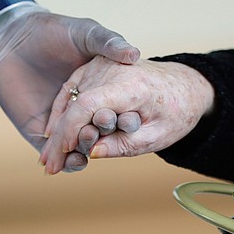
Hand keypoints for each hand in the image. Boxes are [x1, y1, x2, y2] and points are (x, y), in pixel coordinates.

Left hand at [0, 5, 139, 171]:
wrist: (12, 37)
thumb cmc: (51, 31)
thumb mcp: (86, 33)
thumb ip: (109, 43)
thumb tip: (134, 54)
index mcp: (99, 90)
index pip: (116, 112)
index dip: (126, 121)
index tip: (132, 124)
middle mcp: (83, 109)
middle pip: (99, 133)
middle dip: (104, 141)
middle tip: (105, 139)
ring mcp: (62, 122)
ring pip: (80, 147)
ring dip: (87, 154)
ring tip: (90, 153)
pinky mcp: (39, 130)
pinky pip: (57, 153)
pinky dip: (68, 163)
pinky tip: (75, 161)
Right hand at [39, 57, 214, 174]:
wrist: (185, 85)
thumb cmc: (176, 113)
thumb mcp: (158, 136)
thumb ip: (125, 145)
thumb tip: (91, 153)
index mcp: (131, 85)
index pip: (89, 105)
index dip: (71, 130)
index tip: (63, 154)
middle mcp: (112, 69)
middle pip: (75, 104)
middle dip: (59, 138)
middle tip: (49, 168)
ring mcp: (102, 64)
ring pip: (69, 99)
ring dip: (57, 129)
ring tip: (48, 160)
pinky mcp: (95, 65)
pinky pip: (72, 90)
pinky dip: (61, 112)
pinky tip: (52, 136)